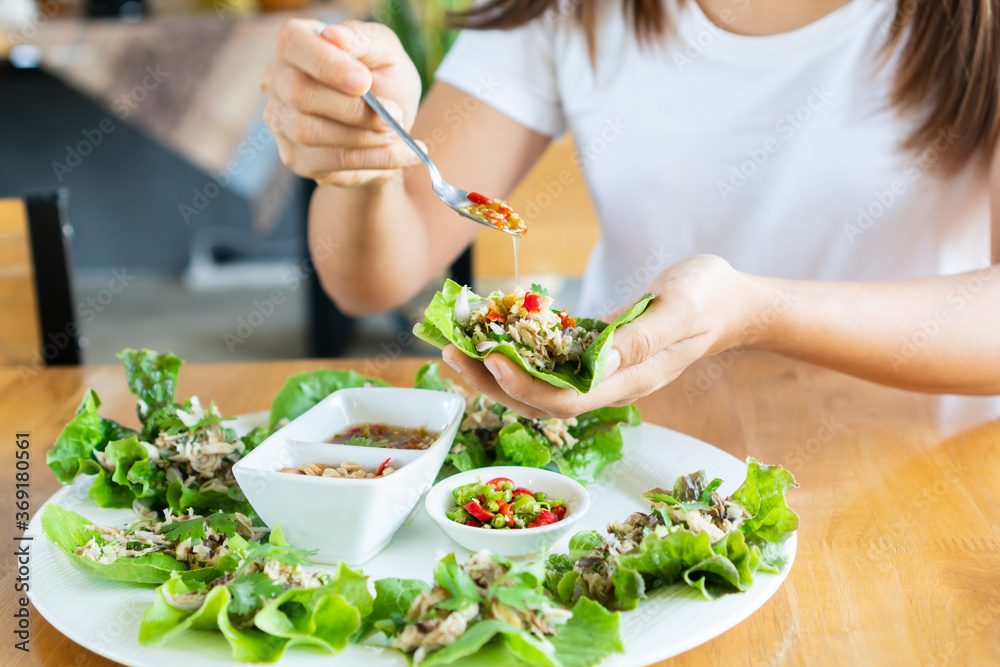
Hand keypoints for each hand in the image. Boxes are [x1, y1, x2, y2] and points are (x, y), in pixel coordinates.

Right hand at [261, 19, 422, 186]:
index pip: (293, 43)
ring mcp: (281, 122)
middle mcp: (278, 81)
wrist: (391, 128)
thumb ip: (366, 40)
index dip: (327, 63)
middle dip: (352, 108)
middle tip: (394, 113)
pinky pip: (331, 162)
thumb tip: (335, 36)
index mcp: (296, 44)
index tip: (365, 81)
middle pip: (299, 93)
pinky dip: (375, 159)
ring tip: (398, 133)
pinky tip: (403, 154)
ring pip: (311, 132)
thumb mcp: (387, 53)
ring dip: (364, 136)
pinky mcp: (296, 158)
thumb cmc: (384, 80)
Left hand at [442, 255, 765, 418]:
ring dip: (491, 374)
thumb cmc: (710, 297)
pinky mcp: (593, 356)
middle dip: (491, 384)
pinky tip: (485, 338)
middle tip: (449, 354)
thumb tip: (600, 361)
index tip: (489, 356)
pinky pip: (546, 365)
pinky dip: (513, 354)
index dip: (523, 386)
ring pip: (536, 388)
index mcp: (629, 380)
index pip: (565, 401)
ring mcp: (600, 373)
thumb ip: (644, 336)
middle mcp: (609, 385)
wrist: (730, 301)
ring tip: (452, 351)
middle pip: (539, 402)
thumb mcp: (683, 307)